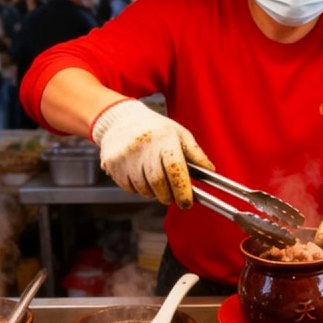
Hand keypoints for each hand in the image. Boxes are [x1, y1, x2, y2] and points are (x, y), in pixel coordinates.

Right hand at [93, 100, 213, 206]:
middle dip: (168, 196)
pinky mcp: (112, 164)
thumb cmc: (154, 128)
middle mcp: (143, 147)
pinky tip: (140, 174)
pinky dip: (139, 188)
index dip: (182, 189)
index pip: (175, 169)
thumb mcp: (178, 133)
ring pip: (144, 190)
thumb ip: (195, 153)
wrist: (120, 120)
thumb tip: (210, 171)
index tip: (187, 202)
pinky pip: (130, 189)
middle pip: (158, 184)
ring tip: (155, 178)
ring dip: (154, 192)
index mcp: (163, 138)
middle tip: (173, 196)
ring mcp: (125, 156)